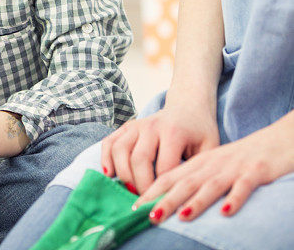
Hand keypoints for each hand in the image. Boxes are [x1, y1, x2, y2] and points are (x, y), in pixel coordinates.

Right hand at [101, 98, 219, 194]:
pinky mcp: (127, 126)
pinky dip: (106, 159)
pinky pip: (110, 142)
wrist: (187, 107)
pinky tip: (110, 175)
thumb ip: (198, 170)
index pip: (164, 168)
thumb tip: (186, 201)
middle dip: (141, 186)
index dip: (163, 191)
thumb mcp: (209, 149)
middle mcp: (152, 125)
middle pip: (139, 160)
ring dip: (123, 175)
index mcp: (174, 131)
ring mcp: (137, 124)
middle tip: (146, 204)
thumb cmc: (199, 133)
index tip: (164, 207)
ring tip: (132, 192)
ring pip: (120, 150)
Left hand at [134, 115, 293, 222]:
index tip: (136, 207)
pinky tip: (226, 211)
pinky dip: (235, 197)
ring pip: (211, 184)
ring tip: (181, 216)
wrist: (270, 140)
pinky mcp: (254, 171)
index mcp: (198, 162)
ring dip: (196, 201)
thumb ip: (190, 178)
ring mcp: (232, 167)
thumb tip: (165, 200)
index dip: (152, 191)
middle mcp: (211, 164)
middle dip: (166, 199)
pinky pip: (244, 185)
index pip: (170, 176)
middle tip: (149, 216)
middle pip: (185, 181)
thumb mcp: (209, 165)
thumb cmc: (236, 158)